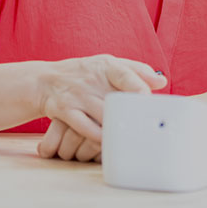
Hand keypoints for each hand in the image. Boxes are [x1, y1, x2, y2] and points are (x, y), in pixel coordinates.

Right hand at [36, 54, 165, 160]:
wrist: (44, 81)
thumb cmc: (84, 74)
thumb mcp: (108, 64)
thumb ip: (136, 71)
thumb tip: (162, 81)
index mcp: (106, 65)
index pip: (125, 74)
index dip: (137, 86)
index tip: (148, 99)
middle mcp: (91, 79)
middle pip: (115, 100)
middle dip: (130, 114)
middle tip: (145, 127)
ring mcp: (77, 95)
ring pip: (102, 115)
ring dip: (116, 128)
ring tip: (131, 138)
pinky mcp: (63, 110)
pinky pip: (84, 127)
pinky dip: (97, 136)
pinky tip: (109, 143)